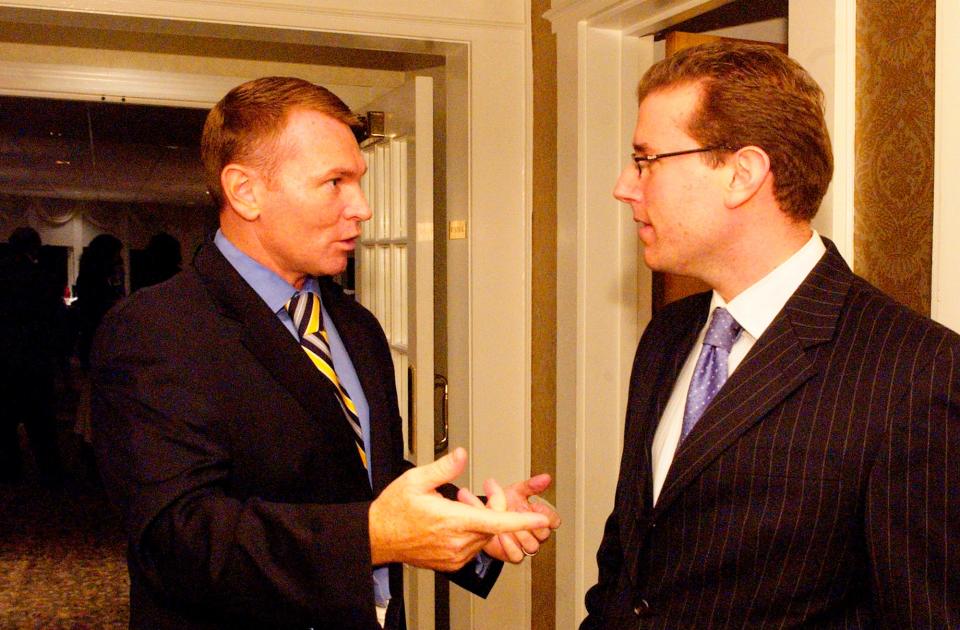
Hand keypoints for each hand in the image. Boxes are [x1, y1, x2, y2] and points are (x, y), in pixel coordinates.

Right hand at [368, 447, 549, 571]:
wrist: (378, 537)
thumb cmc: (394, 510)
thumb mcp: (416, 480)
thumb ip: (443, 467)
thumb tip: (461, 455)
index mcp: (452, 520)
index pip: (496, 521)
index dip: (521, 520)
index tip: (540, 519)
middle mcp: (456, 541)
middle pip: (493, 525)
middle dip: (493, 506)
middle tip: (478, 490)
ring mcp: (455, 555)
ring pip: (485, 536)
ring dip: (482, 520)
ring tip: (458, 507)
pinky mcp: (452, 563)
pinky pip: (474, 547)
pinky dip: (473, 533)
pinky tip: (456, 523)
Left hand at [457, 474, 560, 562]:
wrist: (484, 517)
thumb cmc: (504, 504)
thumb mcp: (517, 491)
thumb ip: (532, 485)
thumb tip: (546, 478)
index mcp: (540, 517)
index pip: (554, 520)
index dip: (547, 514)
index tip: (534, 505)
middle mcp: (535, 533)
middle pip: (544, 534)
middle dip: (531, 525)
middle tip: (518, 515)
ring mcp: (525, 545)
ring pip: (532, 546)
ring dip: (520, 536)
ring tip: (508, 526)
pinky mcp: (513, 555)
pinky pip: (517, 556)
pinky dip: (509, 546)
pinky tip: (502, 535)